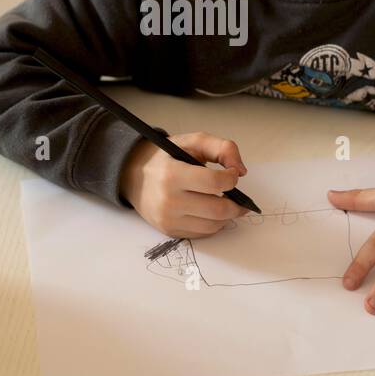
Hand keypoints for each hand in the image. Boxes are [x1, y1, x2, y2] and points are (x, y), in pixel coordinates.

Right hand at [120, 132, 251, 238]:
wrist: (134, 176)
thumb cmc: (166, 157)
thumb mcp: (192, 142)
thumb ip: (222, 148)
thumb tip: (240, 171)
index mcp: (173, 174)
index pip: (214, 183)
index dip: (231, 179)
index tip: (233, 174)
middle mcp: (169, 200)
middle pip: (217, 210)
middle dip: (236, 205)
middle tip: (240, 199)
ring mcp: (168, 219)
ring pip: (213, 226)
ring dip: (227, 217)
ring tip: (228, 205)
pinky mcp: (169, 231)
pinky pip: (202, 233)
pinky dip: (213, 224)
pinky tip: (211, 212)